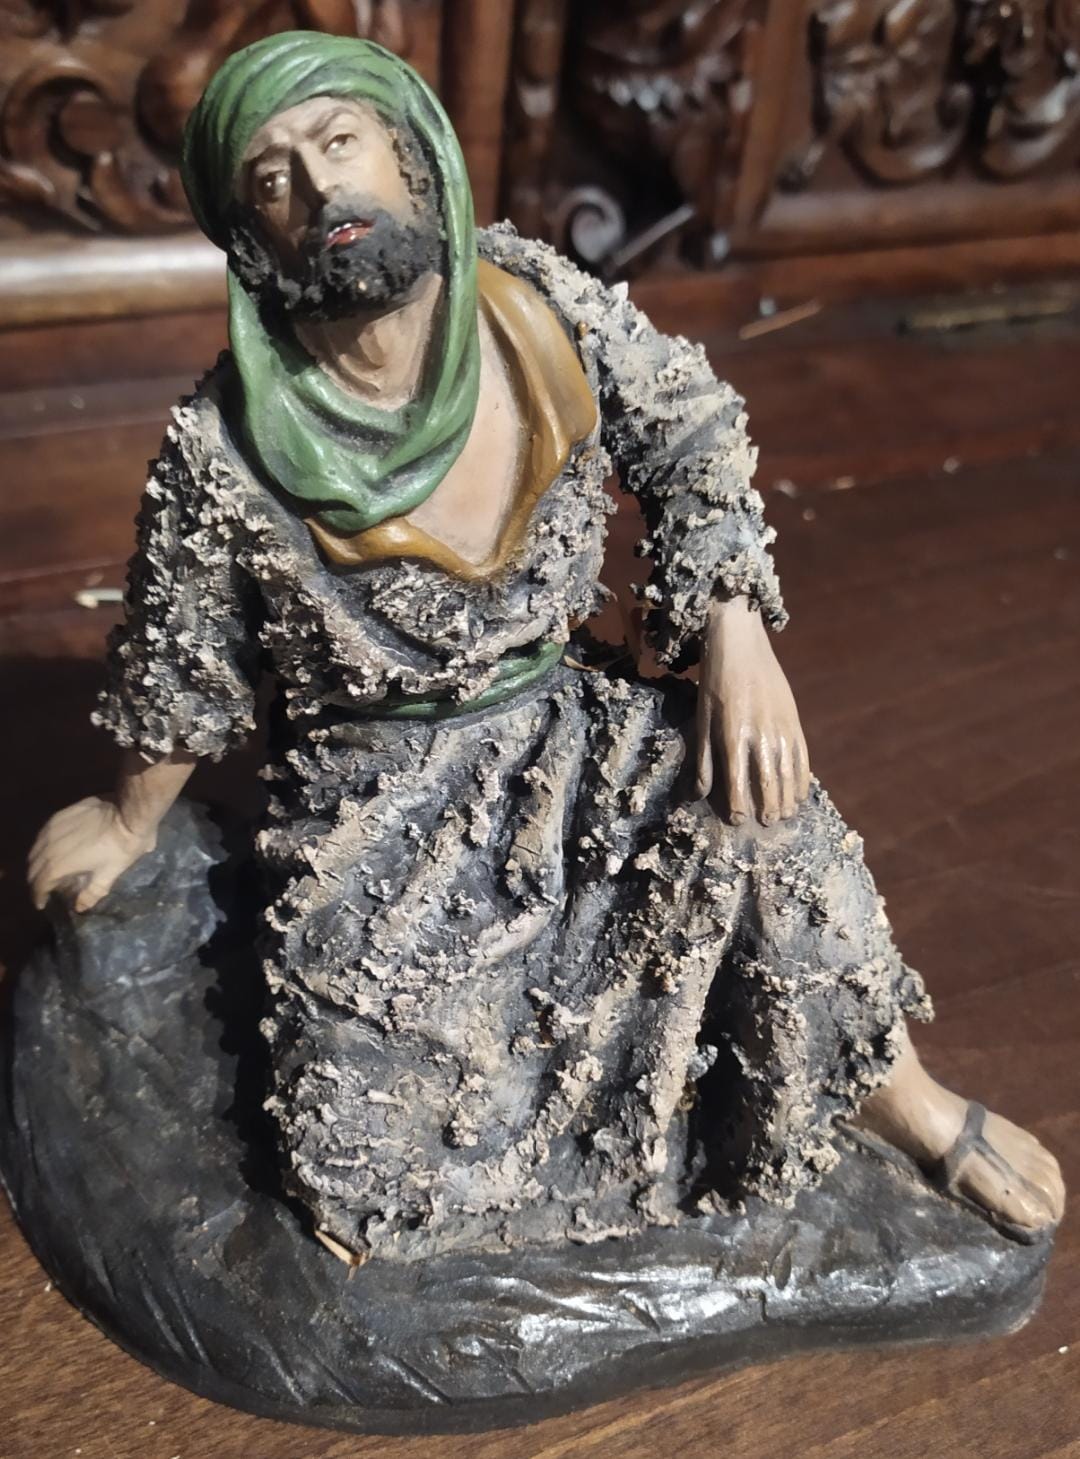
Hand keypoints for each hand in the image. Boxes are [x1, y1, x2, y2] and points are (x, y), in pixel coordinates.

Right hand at [28, 796, 156, 913]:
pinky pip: (42, 836)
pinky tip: (53, 850)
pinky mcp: (58, 816)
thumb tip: (79, 907)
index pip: (39, 885)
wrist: (127, 812)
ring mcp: (51, 829)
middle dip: (36, 882)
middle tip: (45, 889)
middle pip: (33, 868)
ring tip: (47, 871)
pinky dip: (43, 847)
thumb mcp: (110, 874)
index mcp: (58, 865)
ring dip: (38, 864)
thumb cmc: (121, 846)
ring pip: (35, 851)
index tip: (42, 904)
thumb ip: (92, 893)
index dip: (38, 897)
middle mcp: (48, 847)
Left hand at [694, 597, 810, 824]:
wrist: (740, 644)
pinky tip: (800, 793)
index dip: (739, 803)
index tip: (738, 820)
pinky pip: (802, 755)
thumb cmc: (714, 683)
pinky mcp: (794, 719)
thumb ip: (703, 758)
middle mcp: (760, 732)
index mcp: (733, 733)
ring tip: (785, 814)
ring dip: (787, 796)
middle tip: (767, 823)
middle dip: (768, 805)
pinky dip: (802, 777)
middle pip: (768, 779)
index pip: (738, 778)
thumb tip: (699, 793)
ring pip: (788, 770)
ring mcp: (781, 726)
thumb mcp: (702, 718)